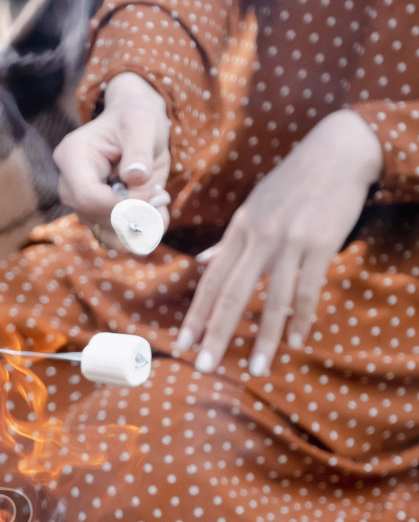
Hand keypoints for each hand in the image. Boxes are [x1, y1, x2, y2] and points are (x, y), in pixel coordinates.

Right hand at [55, 73, 171, 228]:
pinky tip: (155, 215)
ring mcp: (80, 203)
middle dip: (134, 214)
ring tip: (160, 204)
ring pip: (106, 234)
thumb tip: (135, 178)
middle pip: (96, 217)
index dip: (123, 204)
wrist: (135, 126)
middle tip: (161, 196)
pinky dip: (139, 233)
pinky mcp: (96, 215)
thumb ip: (139, 149)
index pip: (88, 196)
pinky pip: (115, 237)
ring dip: (140, 228)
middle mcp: (69, 184)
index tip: (154, 192)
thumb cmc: (136, 118)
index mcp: (72, 157)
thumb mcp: (142, 123)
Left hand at [176, 109, 383, 374]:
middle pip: (232, 294)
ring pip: (272, 299)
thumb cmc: (293, 182)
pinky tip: (296, 341)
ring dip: (264, 338)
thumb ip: (229, 240)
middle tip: (205, 367)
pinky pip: (308, 289)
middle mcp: (259, 237)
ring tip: (258, 368)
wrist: (337, 152)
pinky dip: (301, 318)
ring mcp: (290, 241)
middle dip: (216, 333)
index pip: (211, 280)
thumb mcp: (254, 206)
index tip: (183, 344)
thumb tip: (202, 262)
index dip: (196, 314)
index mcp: (239, 229)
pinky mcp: (320, 244)